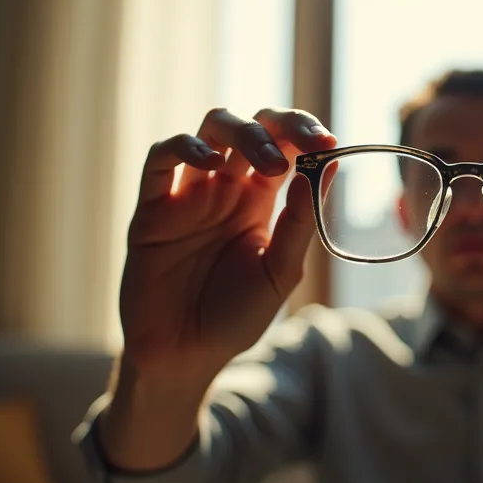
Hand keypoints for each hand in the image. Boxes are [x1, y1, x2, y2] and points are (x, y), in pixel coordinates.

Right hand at [120, 107, 335, 378]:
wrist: (185, 357)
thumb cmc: (235, 318)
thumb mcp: (280, 272)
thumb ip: (300, 222)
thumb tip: (327, 167)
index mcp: (258, 200)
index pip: (283, 146)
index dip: (305, 135)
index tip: (330, 143)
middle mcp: (224, 188)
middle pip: (251, 128)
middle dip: (282, 126)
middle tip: (309, 143)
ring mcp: (187, 194)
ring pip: (209, 131)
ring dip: (243, 133)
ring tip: (268, 163)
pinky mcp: (151, 209)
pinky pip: (159, 160)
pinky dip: (184, 148)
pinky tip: (210, 163)